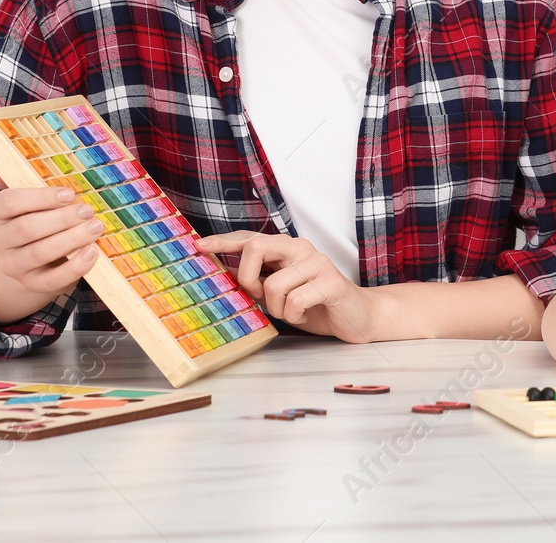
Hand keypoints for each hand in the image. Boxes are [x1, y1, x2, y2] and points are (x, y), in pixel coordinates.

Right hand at [0, 149, 102, 301]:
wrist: (30, 257)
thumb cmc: (32, 214)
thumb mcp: (23, 193)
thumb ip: (6, 172)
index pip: (10, 202)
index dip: (40, 198)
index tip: (68, 193)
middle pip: (26, 229)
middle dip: (60, 219)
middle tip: (87, 210)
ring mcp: (13, 265)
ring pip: (38, 254)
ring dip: (70, 240)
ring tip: (95, 227)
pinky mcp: (32, 284)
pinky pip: (52, 280)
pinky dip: (74, 267)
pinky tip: (92, 253)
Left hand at [197, 231, 377, 342]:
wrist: (357, 315)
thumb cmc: (314, 304)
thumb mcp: (278, 293)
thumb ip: (256, 281)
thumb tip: (222, 274)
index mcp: (286, 248)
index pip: (249, 239)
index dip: (222, 242)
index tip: (198, 246)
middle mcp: (301, 248)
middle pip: (256, 247)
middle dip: (249, 278)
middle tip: (259, 295)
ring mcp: (317, 262)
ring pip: (274, 286)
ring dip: (277, 309)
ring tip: (293, 310)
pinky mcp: (331, 282)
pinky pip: (295, 302)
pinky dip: (295, 315)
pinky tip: (307, 313)